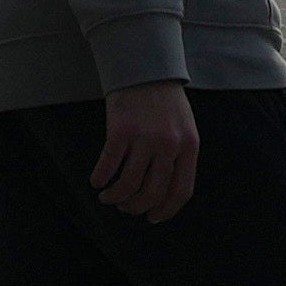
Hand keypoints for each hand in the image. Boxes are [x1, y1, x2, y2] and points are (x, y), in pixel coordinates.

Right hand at [89, 82, 203, 218]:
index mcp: (189, 146)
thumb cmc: (165, 102)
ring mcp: (144, 138)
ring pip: (128, 184)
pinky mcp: (120, 130)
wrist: (146, 68)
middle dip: (136, 207)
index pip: (180, 192)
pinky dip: (100, 178)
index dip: (165, 210)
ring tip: (108, 197)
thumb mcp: (184, 128)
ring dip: (115, 197)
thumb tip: (164, 194)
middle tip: (126, 208)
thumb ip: (179, 157)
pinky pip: (108, 166)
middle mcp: (168, 145)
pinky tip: (96, 181)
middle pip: (152, 193)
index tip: (152, 218)